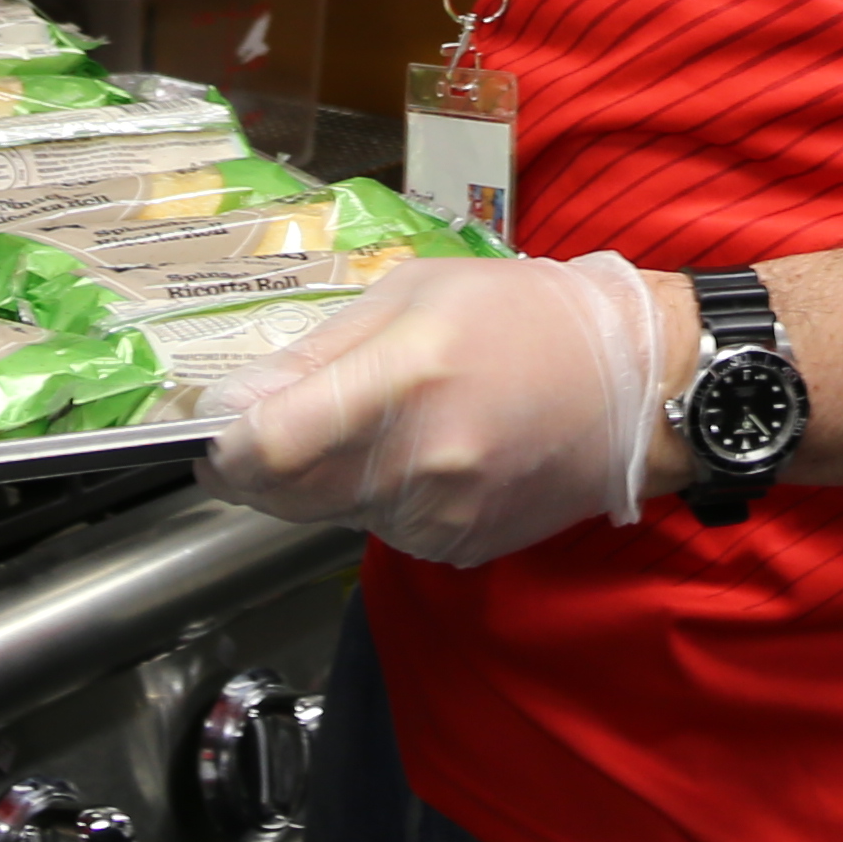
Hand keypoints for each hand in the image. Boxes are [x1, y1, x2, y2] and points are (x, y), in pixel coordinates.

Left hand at [199, 253, 665, 567]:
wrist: (634, 384)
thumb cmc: (528, 318)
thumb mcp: (417, 293)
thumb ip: (321, 350)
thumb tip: (238, 397)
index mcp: (408, 378)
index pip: (273, 445)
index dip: (223, 447)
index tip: (209, 434)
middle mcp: (422, 460)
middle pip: (284, 495)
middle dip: (255, 468)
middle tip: (260, 431)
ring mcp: (443, 514)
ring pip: (330, 515)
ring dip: (321, 482)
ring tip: (375, 426)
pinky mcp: (460, 548)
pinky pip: (382, 531)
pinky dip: (375, 500)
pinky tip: (419, 455)